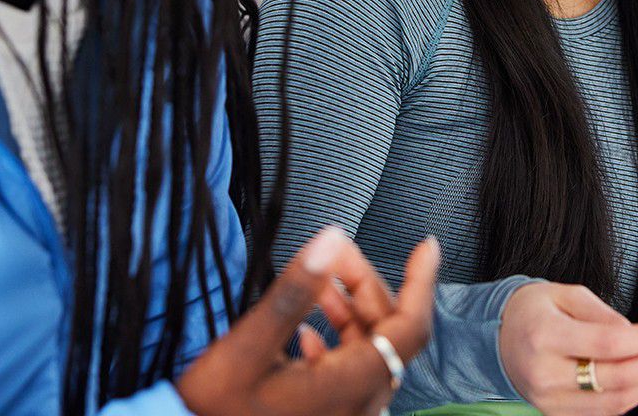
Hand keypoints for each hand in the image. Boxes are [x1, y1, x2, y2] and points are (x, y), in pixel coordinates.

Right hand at [177, 227, 440, 415]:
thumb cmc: (212, 412)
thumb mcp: (246, 348)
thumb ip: (292, 294)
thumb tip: (331, 240)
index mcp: (349, 388)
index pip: (410, 327)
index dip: (420, 282)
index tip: (425, 246)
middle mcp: (358, 405)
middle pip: (388, 333)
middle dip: (365, 284)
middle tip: (336, 252)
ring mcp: (346, 414)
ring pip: (368, 350)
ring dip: (350, 311)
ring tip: (319, 283)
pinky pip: (349, 372)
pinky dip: (336, 341)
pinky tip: (306, 332)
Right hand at [496, 282, 637, 415]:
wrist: (494, 339)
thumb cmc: (529, 312)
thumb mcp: (563, 293)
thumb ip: (602, 313)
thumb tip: (637, 334)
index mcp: (545, 336)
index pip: (611, 343)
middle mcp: (546, 374)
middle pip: (619, 378)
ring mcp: (551, 401)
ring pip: (617, 402)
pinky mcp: (558, 414)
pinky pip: (606, 411)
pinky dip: (635, 395)